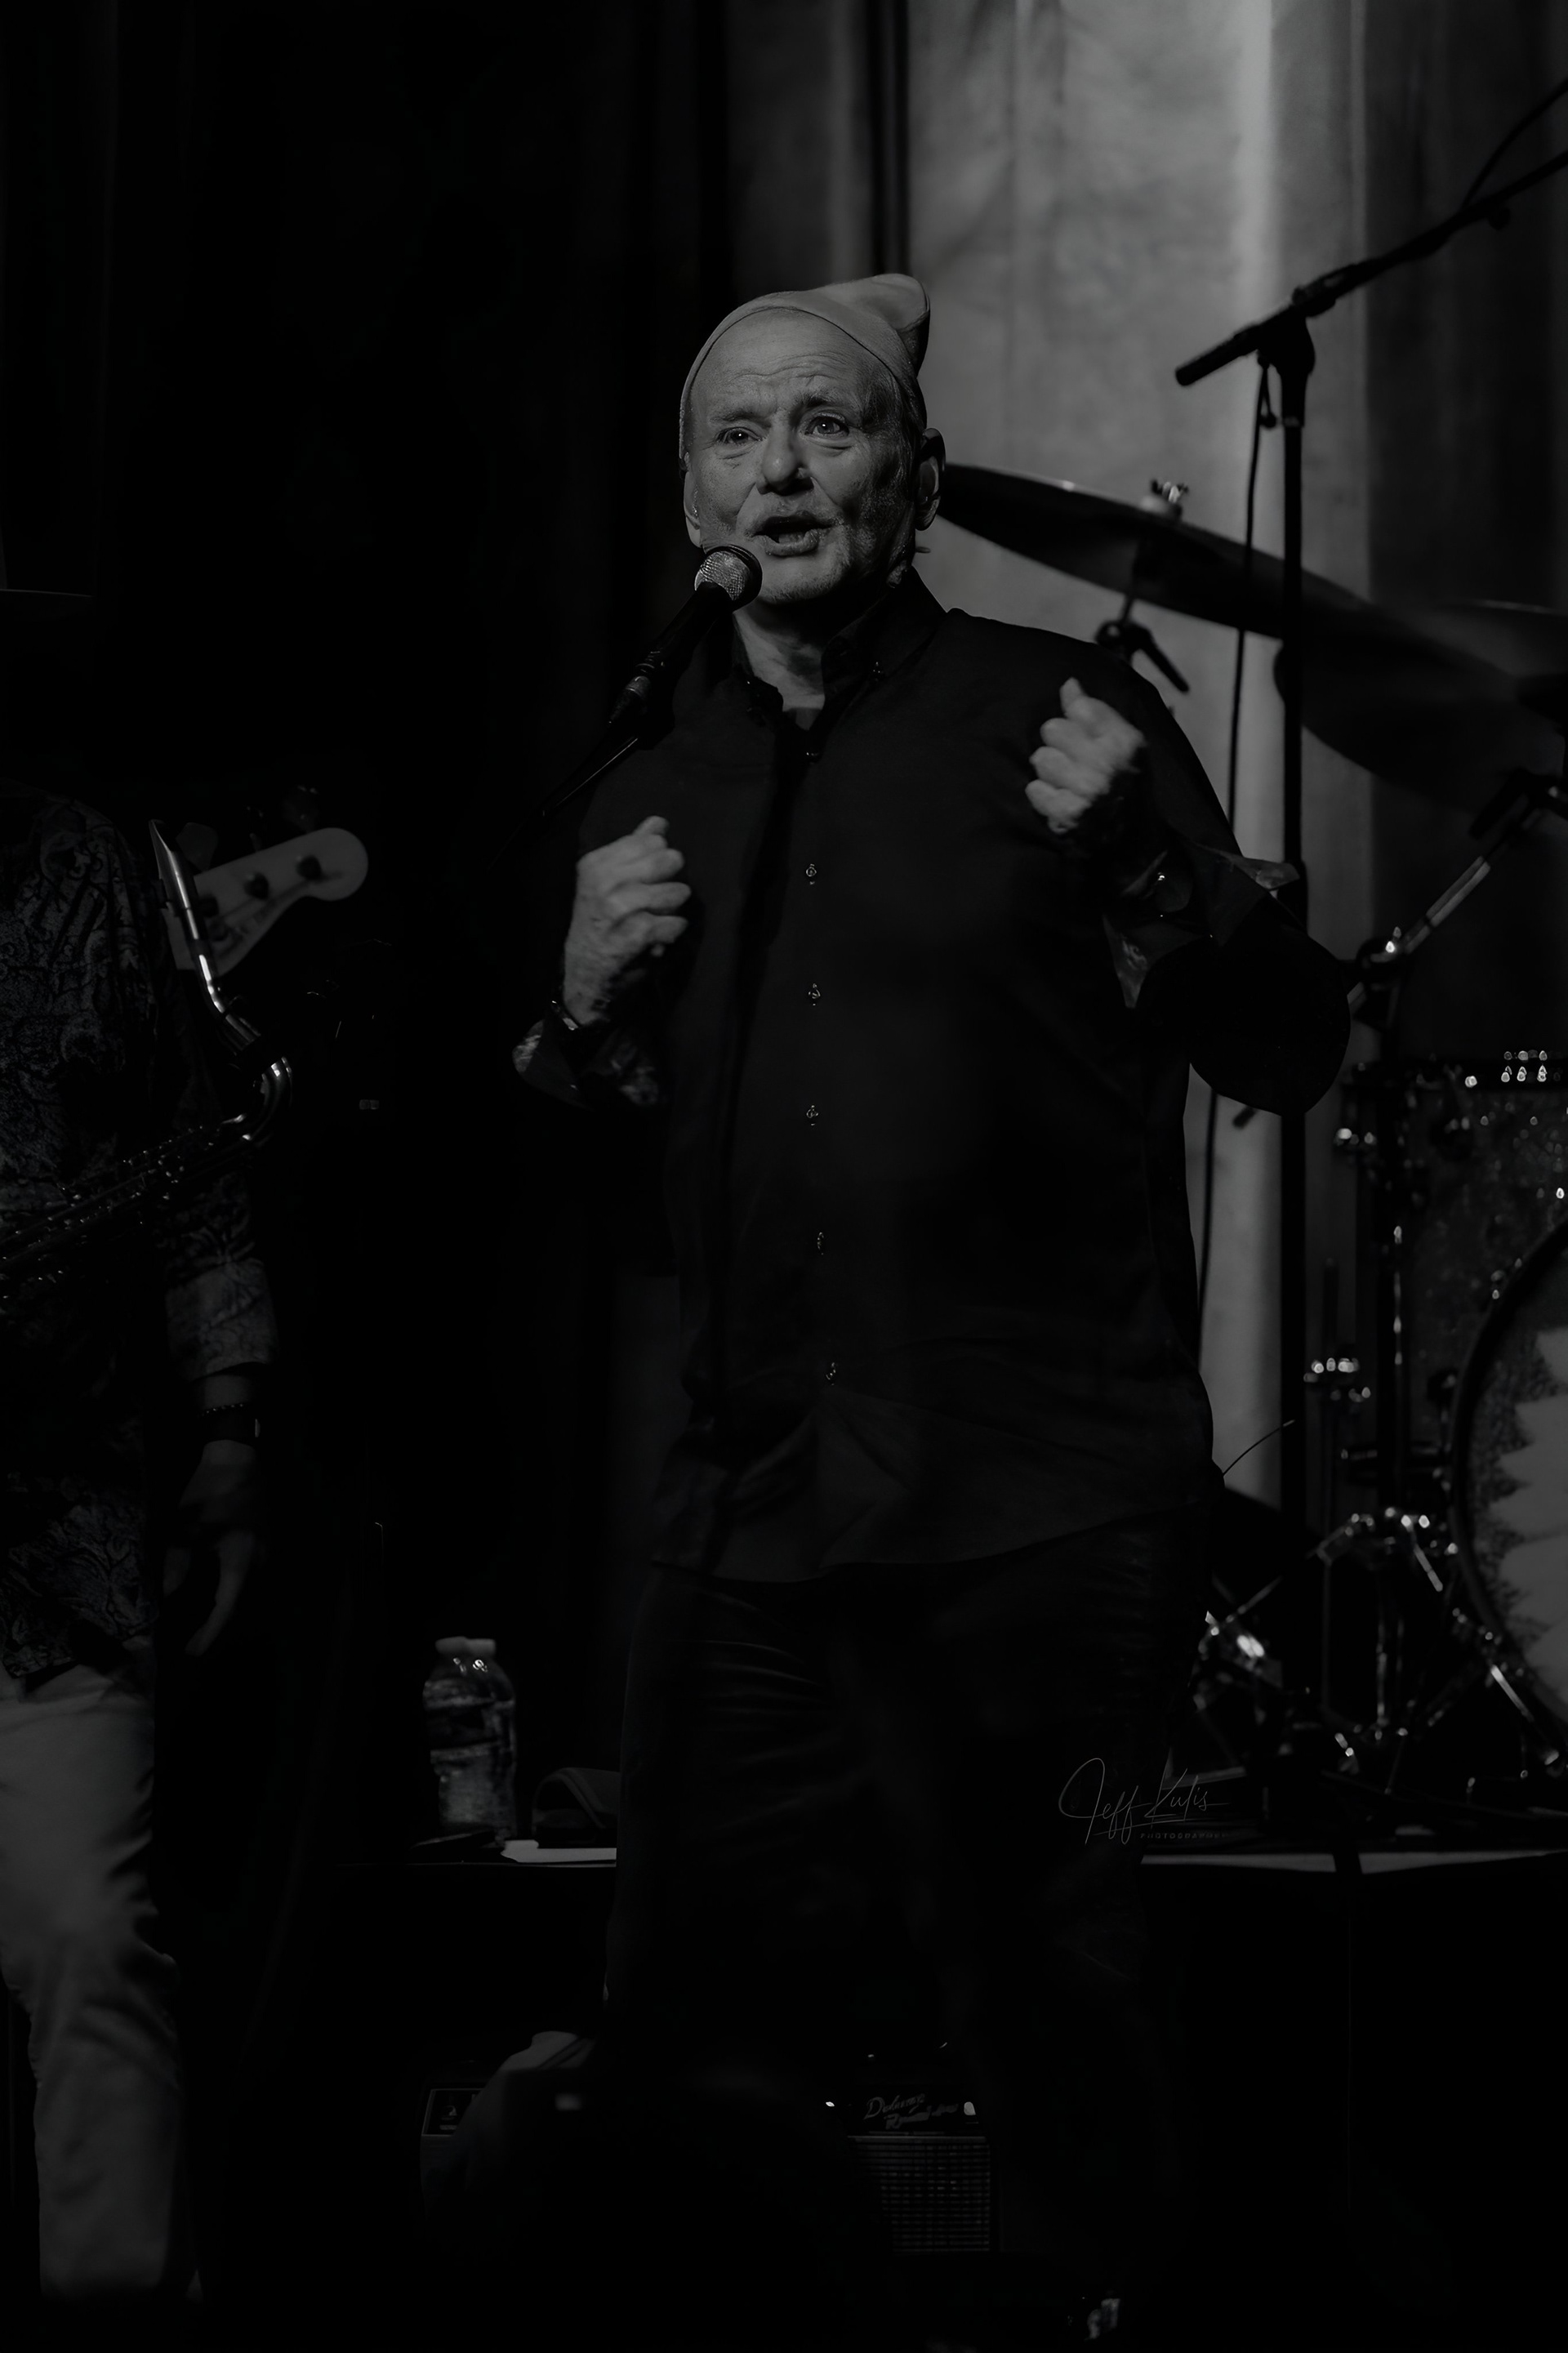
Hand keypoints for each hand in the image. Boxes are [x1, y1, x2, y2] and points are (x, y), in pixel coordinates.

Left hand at [163, 1440, 262, 1657]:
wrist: (238, 1459)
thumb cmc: (210, 1492)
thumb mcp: (186, 1526)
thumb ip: (177, 1563)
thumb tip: (166, 1597)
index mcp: (240, 1563)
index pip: (226, 1610)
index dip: (209, 1634)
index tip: (191, 1652)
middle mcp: (258, 1564)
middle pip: (240, 1609)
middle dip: (216, 1629)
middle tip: (191, 1644)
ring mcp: (265, 1555)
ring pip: (246, 1596)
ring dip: (224, 1613)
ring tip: (199, 1624)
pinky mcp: (263, 1545)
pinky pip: (249, 1581)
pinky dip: (230, 1596)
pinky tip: (213, 1594)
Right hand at [561, 815, 690, 1025]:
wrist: (586, 976)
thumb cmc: (601, 926)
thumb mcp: (609, 883)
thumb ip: (634, 849)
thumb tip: (659, 821)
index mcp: (594, 865)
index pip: (647, 842)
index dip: (659, 857)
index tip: (649, 876)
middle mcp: (602, 883)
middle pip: (664, 861)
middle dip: (671, 879)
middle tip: (662, 896)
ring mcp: (617, 910)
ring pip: (672, 892)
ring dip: (673, 907)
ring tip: (661, 915)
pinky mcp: (633, 936)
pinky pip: (673, 923)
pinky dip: (673, 930)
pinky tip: (662, 935)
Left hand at [1026, 677, 1148, 847]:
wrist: (1133, 844)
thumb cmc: (1125, 786)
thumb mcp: (1123, 744)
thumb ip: (1095, 712)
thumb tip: (1069, 684)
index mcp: (1125, 741)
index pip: (1080, 707)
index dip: (1074, 720)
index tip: (1083, 736)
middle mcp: (1108, 763)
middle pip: (1052, 729)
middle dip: (1059, 745)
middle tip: (1074, 763)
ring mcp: (1087, 790)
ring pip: (1040, 759)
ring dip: (1049, 772)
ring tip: (1068, 784)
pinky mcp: (1068, 814)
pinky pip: (1034, 789)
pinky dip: (1043, 797)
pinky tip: (1060, 801)